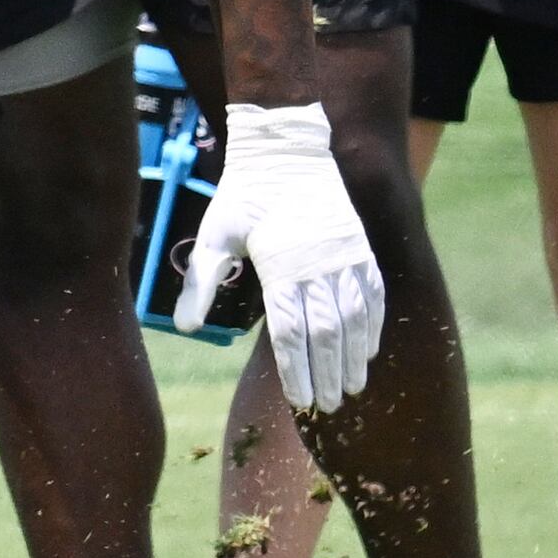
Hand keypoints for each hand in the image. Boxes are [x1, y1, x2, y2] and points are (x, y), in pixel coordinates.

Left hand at [183, 101, 387, 411]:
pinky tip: (370, 349)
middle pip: (328, 333)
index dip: (297, 371)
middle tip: (328, 406)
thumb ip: (201, 281)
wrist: (286, 150)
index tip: (298, 401)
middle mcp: (318, 266)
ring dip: (355, 356)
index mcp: (281, 267)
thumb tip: (183, 327)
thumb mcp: (215, 233)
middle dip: (328, 374)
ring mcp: (345, 256)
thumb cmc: (245, 194)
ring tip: (352, 388)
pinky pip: (374, 294)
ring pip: (356, 318)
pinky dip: (374, 324)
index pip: (292, 333)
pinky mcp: (360, 247)